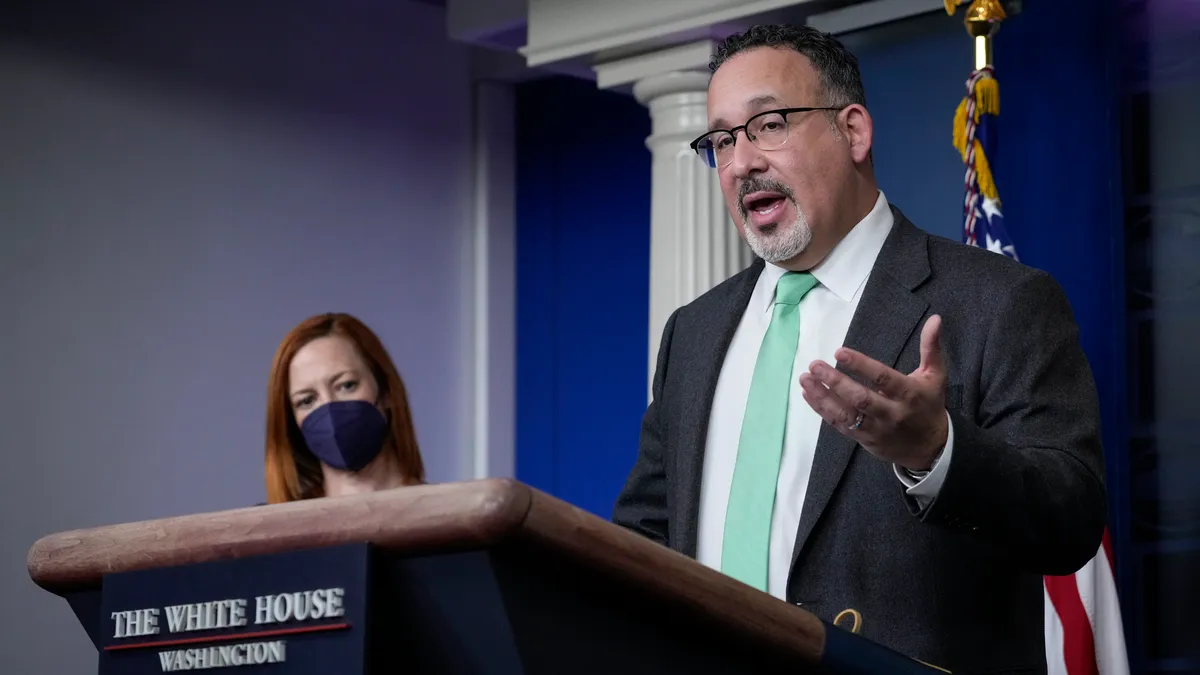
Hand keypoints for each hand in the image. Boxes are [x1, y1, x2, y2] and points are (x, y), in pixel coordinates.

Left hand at [798, 315, 948, 470]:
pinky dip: (822, 410)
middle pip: (861, 399)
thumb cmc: (929, 405)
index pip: (883, 379)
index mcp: (910, 394)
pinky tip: (808, 394)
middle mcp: (892, 413)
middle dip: (836, 382)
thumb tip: (935, 319)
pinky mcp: (864, 440)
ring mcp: (877, 429)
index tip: (839, 352)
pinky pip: (840, 425)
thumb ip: (931, 347)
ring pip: (846, 414)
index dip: (861, 366)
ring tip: (805, 379)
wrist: (931, 449)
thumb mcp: (936, 376)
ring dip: (823, 397)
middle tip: (814, 366)